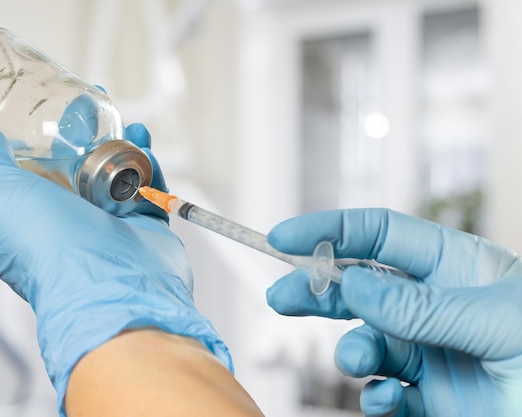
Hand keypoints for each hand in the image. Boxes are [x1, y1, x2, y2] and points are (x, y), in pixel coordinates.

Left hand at [0, 121, 231, 415]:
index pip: (32, 169)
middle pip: (77, 167)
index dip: (40, 137)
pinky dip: (147, 165)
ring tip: (124, 120)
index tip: (48, 107)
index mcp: (28, 215)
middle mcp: (67, 223)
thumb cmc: (44, 240)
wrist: (107, 281)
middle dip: (85, 135)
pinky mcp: (143, 227)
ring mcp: (107, 226)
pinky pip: (147, 188)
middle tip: (93, 106)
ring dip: (121, 145)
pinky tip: (143, 142)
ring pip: (115, 175)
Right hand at [265, 208, 521, 415]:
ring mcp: (431, 352)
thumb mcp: (500, 327)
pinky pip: (384, 391)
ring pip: (366, 340)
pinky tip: (391, 401)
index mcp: (459, 270)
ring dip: (353, 351)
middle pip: (360, 285)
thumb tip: (355, 286)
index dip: (332, 230)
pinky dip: (376, 396)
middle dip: (319, 290)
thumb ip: (424, 309)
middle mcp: (437, 307)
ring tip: (360, 364)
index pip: (383, 235)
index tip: (285, 236)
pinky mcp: (430, 397)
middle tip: (282, 298)